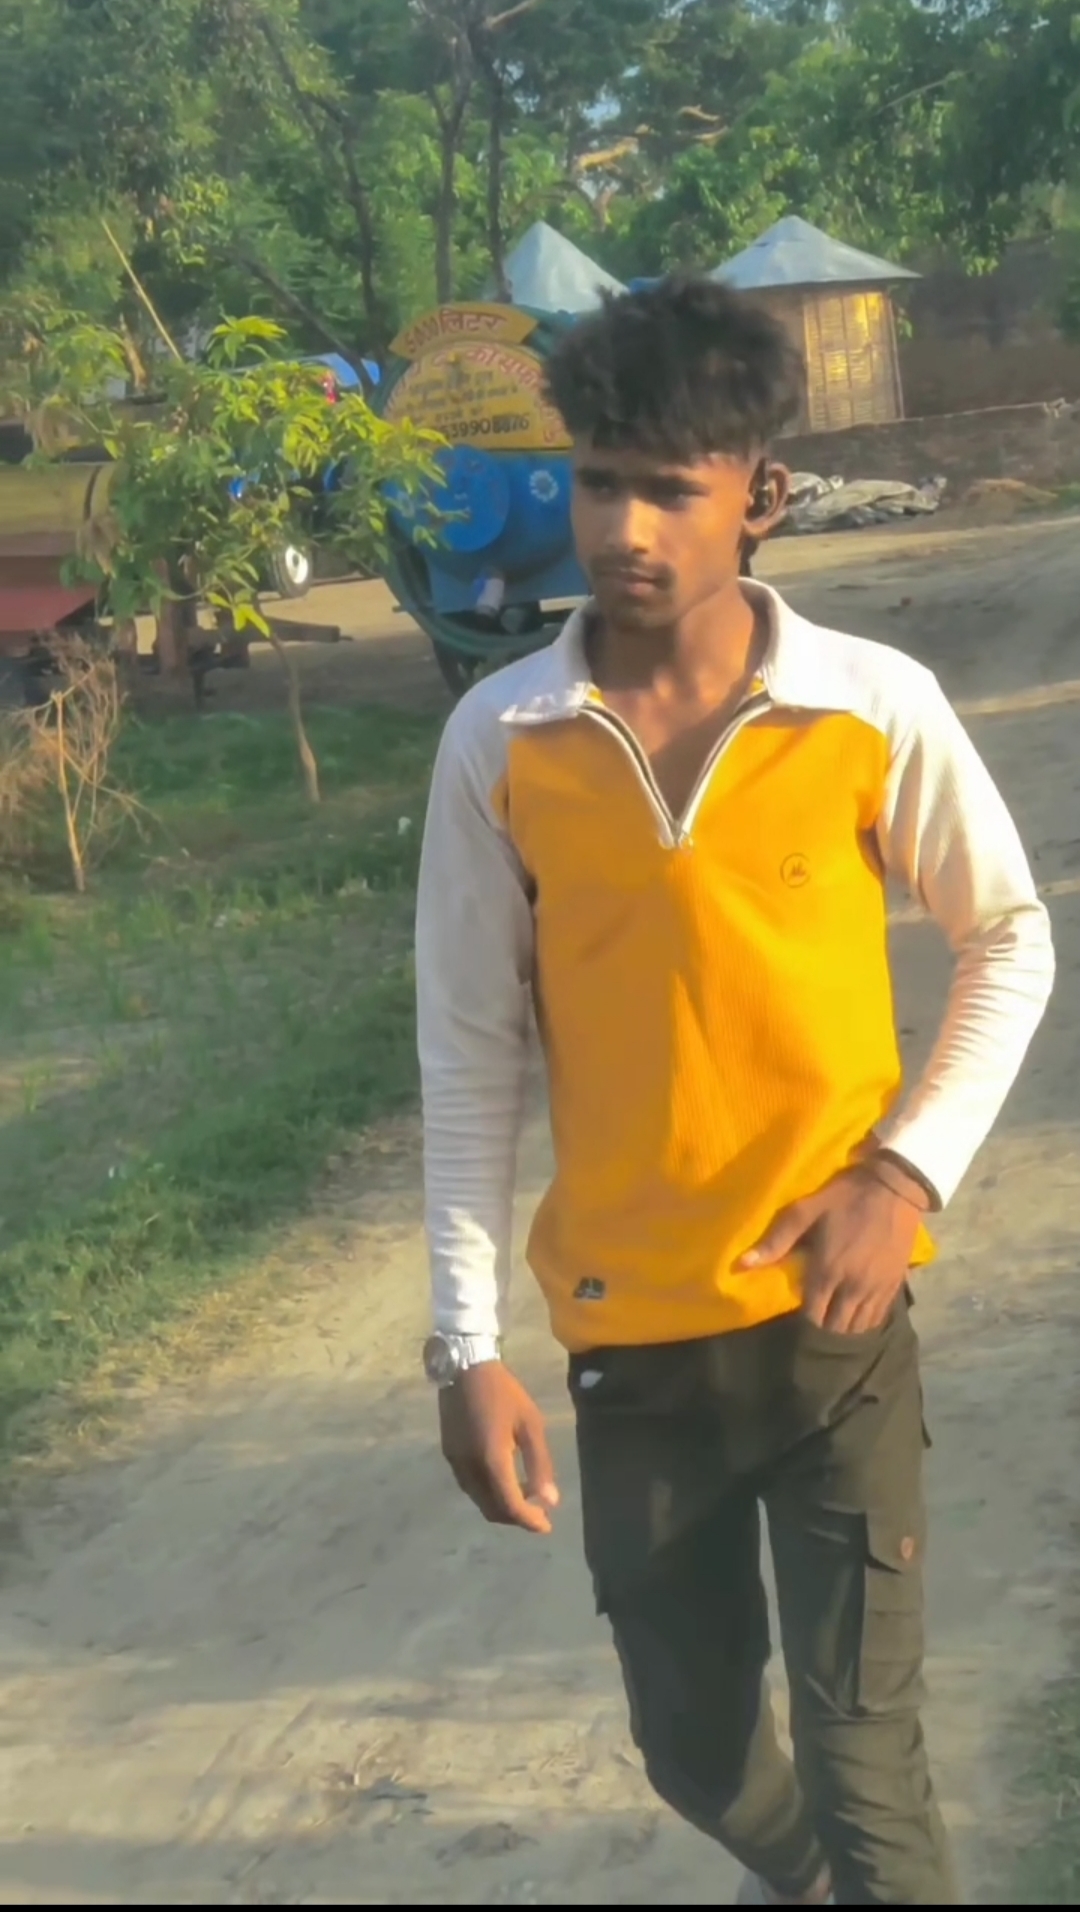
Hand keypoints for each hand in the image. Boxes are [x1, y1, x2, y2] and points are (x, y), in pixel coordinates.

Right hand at [439, 1362, 559, 1534]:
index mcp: (492, 1460)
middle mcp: (469, 1468)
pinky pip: (470, 1486)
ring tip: (524, 1494)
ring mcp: (456, 1462)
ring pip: (479, 1500)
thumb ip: (540, 1464)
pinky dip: (488, 1492)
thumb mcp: (531, 1424)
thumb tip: (550, 1500)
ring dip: (501, 1505)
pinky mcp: (449, 1454)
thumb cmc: (504, 1392)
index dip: (529, 1521)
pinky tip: (503, 1478)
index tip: (546, 1526)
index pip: (510, 1506)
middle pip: (492, 1509)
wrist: (464, 1367)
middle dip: (516, 1516)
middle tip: (539, 1510)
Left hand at [738, 1159, 927, 1333]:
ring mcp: (876, 1289)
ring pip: (859, 1327)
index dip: (804, 1321)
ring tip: (836, 1322)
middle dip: (824, 1329)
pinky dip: (866, 1321)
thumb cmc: (844, 1198)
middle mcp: (852, 1288)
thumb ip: (776, 1241)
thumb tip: (742, 1265)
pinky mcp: (895, 1285)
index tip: (798, 1316)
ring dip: (845, 1328)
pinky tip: (858, 1317)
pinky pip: (878, 1316)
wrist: (894, 1186)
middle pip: (836, 1327)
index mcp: (828, 1272)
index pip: (813, 1316)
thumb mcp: (805, 1212)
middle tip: (816, 1320)